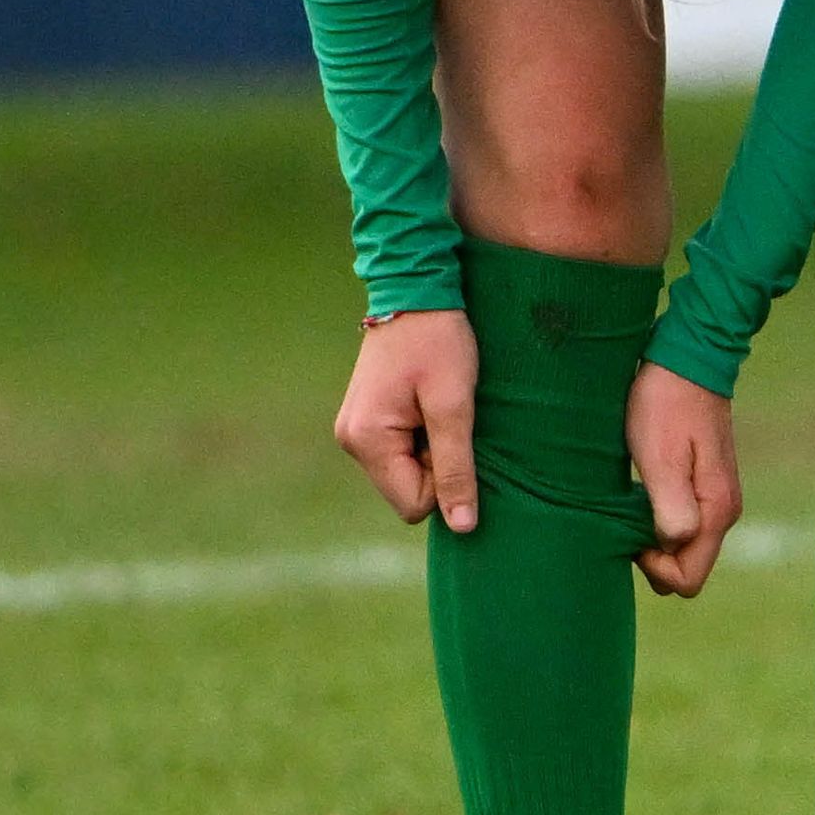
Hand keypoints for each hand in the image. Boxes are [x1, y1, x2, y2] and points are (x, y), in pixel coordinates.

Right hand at [333, 309, 479, 532]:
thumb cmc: (439, 341)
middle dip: (436, 464)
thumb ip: (455, 468)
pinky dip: (421, 436)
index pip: (413, 504)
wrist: (417, 288)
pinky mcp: (366, 418)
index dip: (444, 480)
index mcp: (367, 440)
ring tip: (437, 404)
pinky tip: (428, 402)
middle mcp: (351, 440)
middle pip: (406, 491)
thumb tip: (463, 526)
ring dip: (430, 448)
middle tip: (447, 415)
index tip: (452, 432)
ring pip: (404, 472)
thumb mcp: (454, 405)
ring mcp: (354, 429)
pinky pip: (399, 451)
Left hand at [626, 361, 743, 597]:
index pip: (689, 580)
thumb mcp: (660, 457)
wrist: (687, 357)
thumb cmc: (665, 404)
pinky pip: (684, 522)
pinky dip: (658, 517)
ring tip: (630, 499)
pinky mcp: (706, 484)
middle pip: (688, 566)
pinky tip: (639, 491)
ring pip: (684, 545)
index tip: (630, 532)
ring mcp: (718, 497)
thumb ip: (671, 509)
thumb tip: (673, 546)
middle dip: (653, 556)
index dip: (654, 568)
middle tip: (625, 515)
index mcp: (717, 510)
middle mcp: (725, 510)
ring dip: (654, 535)